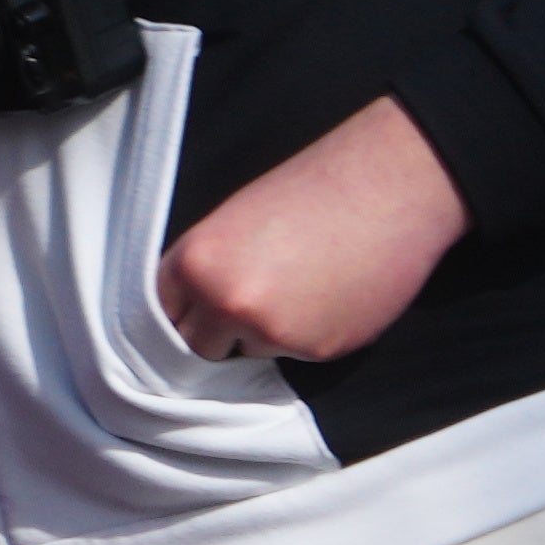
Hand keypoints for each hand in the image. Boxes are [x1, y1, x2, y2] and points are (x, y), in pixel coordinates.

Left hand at [161, 94, 465, 363]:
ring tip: (299, 288)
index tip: (191, 314)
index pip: (160, 312)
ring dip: (263, 334)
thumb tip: (193, 310)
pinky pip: (295, 355)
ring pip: (248, 351)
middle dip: (214, 333)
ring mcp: (273, 332)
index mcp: (194, 264)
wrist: (384, 190)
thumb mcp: (232, 222)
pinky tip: (328, 297)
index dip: (179, 313)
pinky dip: (306, 335)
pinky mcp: (318, 350)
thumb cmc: (308, 193)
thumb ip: (207, 269)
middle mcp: (225, 304)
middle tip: (246, 305)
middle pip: (197, 346)